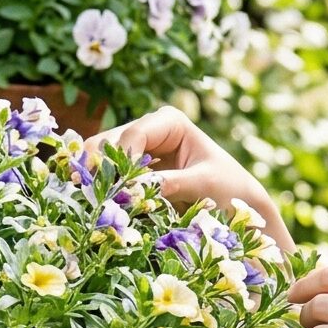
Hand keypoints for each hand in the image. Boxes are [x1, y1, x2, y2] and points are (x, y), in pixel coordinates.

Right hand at [86, 107, 294, 253]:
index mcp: (169, 122)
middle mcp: (148, 130)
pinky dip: (100, 189)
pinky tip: (93, 205)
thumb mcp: (204, 185)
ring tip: (89, 204)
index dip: (121, 159)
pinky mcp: (132, 172)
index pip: (134, 135)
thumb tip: (139, 188)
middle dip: (100, 168)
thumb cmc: (230, 188)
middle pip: (109, 143)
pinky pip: (107, 176)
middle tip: (89, 196)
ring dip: (96, 180)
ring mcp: (137, 150)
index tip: (118, 188)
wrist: (238, 204)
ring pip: (101, 159)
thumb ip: (173, 184)